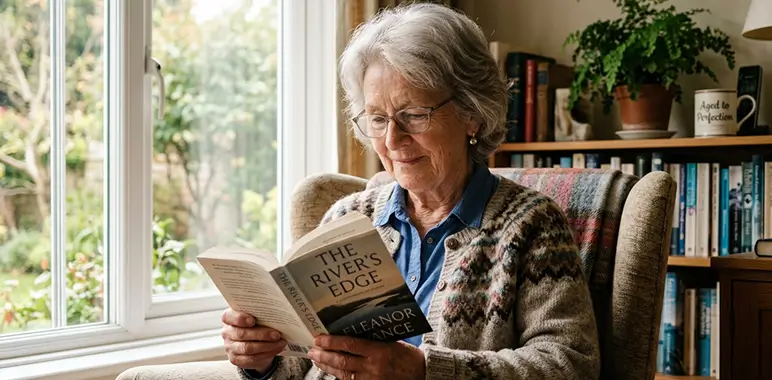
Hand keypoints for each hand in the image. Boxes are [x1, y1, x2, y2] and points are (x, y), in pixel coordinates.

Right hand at [221, 308, 285, 372]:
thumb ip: (260, 314)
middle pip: (241, 334)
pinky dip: (266, 354)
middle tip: (276, 334)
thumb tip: (275, 315)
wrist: (254, 342)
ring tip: (280, 342)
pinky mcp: (236, 359)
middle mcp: (227, 332)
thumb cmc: (256, 325)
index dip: (240, 318)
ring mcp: (230, 347)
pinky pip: (251, 358)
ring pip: (247, 348)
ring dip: (266, 346)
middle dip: (261, 334)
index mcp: (229, 318)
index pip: (229, 317)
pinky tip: (276, 349)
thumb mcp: (256, 316)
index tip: (252, 320)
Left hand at [308, 335, 424, 379]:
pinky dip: (339, 377)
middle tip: (312, 350)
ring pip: (343, 374)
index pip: (350, 345)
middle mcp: (373, 367)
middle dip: (324, 355)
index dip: (332, 342)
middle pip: (342, 361)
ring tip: (317, 360)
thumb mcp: (392, 342)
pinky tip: (331, 372)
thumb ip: (374, 340)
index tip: (319, 338)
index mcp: (379, 351)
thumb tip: (353, 332)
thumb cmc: (409, 356)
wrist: (423, 374)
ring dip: (327, 367)